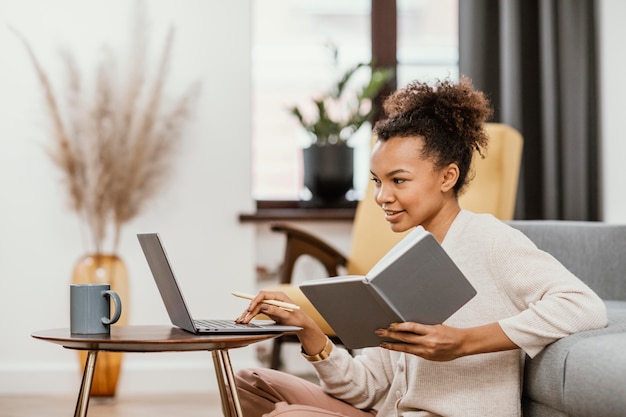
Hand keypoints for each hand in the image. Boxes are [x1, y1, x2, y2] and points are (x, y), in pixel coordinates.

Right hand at [235, 290, 328, 355]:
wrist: (302, 324)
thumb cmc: (297, 319)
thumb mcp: (287, 316)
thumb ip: (275, 310)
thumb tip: (263, 306)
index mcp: (279, 296)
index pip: (263, 295)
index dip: (255, 301)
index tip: (250, 308)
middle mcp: (273, 298)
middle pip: (257, 301)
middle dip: (249, 310)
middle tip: (242, 319)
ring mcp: (270, 304)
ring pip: (256, 307)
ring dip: (248, 313)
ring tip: (240, 321)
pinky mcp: (269, 309)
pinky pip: (257, 311)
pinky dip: (251, 315)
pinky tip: (245, 319)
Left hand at [375, 321, 517, 360]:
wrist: (463, 344)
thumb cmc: (450, 332)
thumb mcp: (437, 324)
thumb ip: (424, 325)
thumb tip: (408, 322)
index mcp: (431, 330)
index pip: (412, 327)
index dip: (399, 327)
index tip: (390, 325)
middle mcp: (428, 341)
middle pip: (406, 338)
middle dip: (391, 335)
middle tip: (379, 332)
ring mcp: (427, 350)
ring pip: (406, 347)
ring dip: (393, 345)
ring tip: (382, 343)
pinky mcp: (427, 357)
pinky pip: (412, 352)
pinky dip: (402, 349)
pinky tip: (394, 347)